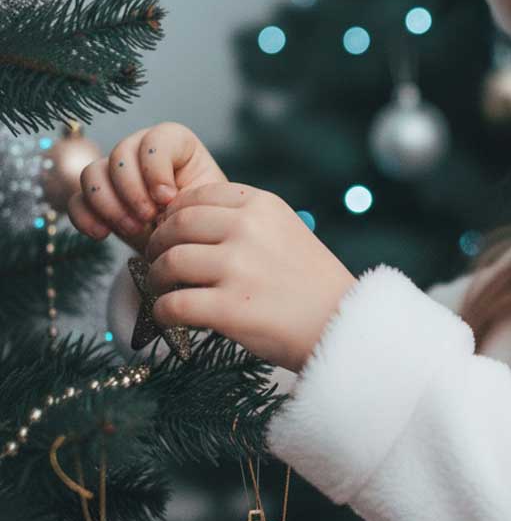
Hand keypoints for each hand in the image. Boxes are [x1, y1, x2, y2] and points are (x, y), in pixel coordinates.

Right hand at [67, 122, 227, 255]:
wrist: (189, 244)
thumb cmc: (203, 219)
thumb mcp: (206, 204)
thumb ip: (189, 195)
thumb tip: (163, 201)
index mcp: (176, 144)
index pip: (156, 139)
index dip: (156, 168)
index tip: (168, 198)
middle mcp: (141, 151)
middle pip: (120, 154)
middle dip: (132, 190)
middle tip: (148, 218)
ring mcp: (115, 173)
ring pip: (92, 173)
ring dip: (110, 204)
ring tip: (133, 229)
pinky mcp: (97, 199)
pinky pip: (76, 200)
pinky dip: (85, 217)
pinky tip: (102, 234)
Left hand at [142, 181, 357, 372]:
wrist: (343, 324)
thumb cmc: (313, 283)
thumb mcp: (287, 231)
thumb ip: (246, 221)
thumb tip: (185, 223)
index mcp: (263, 205)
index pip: (198, 196)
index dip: (175, 215)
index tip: (172, 232)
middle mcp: (248, 229)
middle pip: (176, 226)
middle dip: (158, 244)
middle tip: (157, 262)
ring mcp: (238, 268)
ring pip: (169, 263)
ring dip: (157, 279)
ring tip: (164, 290)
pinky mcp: (229, 308)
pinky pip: (172, 305)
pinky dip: (163, 312)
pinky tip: (170, 317)